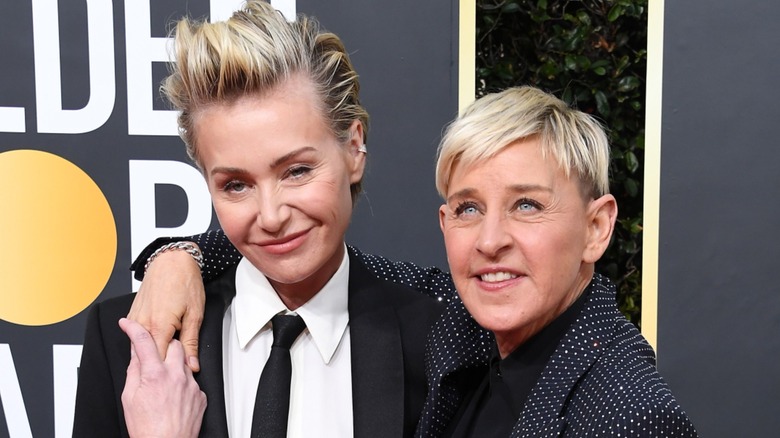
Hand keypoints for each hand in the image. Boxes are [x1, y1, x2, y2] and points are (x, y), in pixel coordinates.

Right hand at [120, 318, 206, 437]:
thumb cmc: (147, 428)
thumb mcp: (129, 398)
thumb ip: (134, 371)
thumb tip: (135, 355)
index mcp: (155, 375)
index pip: (144, 341)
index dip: (133, 328)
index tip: (127, 324)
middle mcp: (176, 376)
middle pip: (173, 344)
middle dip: (163, 345)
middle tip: (154, 356)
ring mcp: (191, 385)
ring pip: (184, 362)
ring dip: (174, 364)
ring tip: (163, 382)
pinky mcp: (200, 395)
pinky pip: (192, 380)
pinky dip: (183, 383)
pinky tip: (174, 395)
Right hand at [127, 249, 205, 371]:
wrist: (171, 261)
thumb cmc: (185, 282)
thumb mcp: (195, 315)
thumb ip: (191, 343)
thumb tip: (192, 365)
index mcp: (159, 326)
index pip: (158, 361)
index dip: (168, 372)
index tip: (176, 379)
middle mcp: (143, 324)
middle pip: (148, 356)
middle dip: (160, 365)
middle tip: (174, 370)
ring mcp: (136, 319)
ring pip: (141, 347)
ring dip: (153, 353)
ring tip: (167, 355)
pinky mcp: (134, 314)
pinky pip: (138, 336)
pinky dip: (148, 342)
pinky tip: (159, 343)